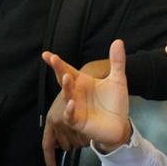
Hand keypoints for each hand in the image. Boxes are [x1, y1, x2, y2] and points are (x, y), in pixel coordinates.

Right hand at [40, 40, 131, 165]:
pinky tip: (72, 103)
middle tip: (54, 58)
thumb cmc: (115, 102)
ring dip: (66, 87)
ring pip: (67, 96)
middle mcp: (75, 93)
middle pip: (64, 79)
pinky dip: (70, 109)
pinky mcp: (78, 121)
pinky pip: (70, 115)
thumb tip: (118, 41)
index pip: (67, 69)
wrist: (120, 125)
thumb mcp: (118, 80)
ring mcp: (75, 107)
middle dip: (58, 69)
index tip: (46, 54)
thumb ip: (117, 62)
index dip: (57, 62)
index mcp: (82, 82)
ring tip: (67, 77)